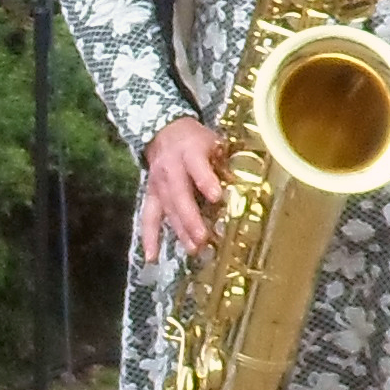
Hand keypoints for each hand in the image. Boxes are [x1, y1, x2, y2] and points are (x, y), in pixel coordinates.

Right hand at [139, 117, 223, 258]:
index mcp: (189, 152)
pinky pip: (148, 218)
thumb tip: (241, 186)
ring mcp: (159, 185)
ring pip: (168, 210)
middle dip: (191, 218)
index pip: (197, 167)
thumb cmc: (195, 140)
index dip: (205, 181)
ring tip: (194, 249)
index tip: (216, 197)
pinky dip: (149, 238)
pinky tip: (151, 257)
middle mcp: (171, 170)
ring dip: (180, 231)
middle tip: (203, 238)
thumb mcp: (213, 142)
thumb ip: (224, 163)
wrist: (164, 131)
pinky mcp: (151, 196)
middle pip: (179, 195)